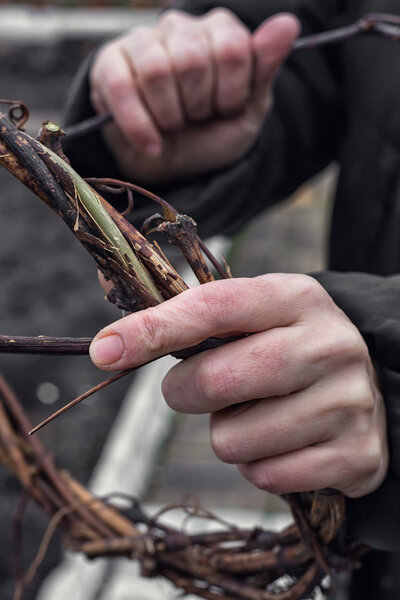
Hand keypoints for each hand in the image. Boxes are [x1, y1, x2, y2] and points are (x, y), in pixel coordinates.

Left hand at [89, 274, 387, 497]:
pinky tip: (280, 441)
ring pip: (232, 441)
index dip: (153, 330)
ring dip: (227, 432)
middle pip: (216, 381)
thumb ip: (193, 319)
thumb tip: (110, 344)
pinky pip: (264, 477)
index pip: (214, 308)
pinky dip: (255, 464)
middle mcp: (329, 345)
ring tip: (256, 412)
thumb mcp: (255, 315)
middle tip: (199, 387)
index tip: (105, 350)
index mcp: (297, 298)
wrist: (369, 384)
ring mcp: (348, 402)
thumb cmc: (287, 345)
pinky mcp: (357, 455)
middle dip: (185, 392)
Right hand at [90, 9, 298, 182]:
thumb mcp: (247, 112)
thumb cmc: (210, 136)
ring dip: (169, 117)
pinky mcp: (108, 65)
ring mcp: (141, 42)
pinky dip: (139, 125)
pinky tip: (152, 145)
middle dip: (198, 106)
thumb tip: (288, 24)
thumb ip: (264, 69)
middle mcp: (180, 27)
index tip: (225, 109)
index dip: (231, 92)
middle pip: (192, 58)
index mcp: (219, 31)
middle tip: (195, 119)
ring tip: (173, 126)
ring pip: (156, 70)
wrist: (172, 168)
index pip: (231, 47)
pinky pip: (121, 86)